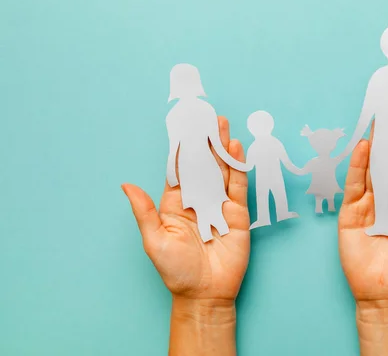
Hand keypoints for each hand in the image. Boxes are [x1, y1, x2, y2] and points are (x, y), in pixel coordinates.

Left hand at [122, 116, 249, 303]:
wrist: (205, 294)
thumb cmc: (175, 270)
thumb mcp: (154, 240)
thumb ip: (144, 211)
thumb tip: (125, 185)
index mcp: (176, 203)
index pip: (179, 169)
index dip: (181, 148)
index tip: (182, 126)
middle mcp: (198, 199)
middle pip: (202, 164)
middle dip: (205, 141)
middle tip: (207, 116)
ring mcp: (219, 205)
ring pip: (222, 170)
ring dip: (222, 148)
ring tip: (222, 125)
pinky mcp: (238, 214)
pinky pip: (238, 186)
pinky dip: (238, 167)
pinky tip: (236, 149)